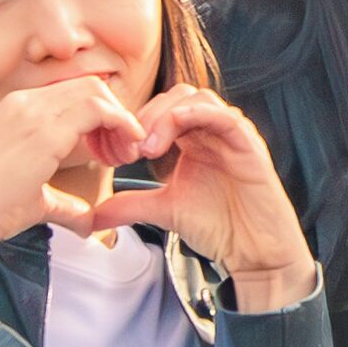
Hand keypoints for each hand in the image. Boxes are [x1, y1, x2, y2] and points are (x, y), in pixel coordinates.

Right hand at [0, 78, 144, 290]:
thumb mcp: (36, 196)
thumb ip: (64, 202)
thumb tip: (87, 222)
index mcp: (19, 109)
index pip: (75, 93)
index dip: (102, 117)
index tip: (111, 149)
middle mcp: (24, 102)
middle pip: (90, 87)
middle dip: (116, 115)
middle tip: (123, 151)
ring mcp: (32, 112)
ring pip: (96, 92)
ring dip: (121, 121)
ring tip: (124, 155)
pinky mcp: (43, 130)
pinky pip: (97, 109)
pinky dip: (120, 125)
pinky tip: (123, 151)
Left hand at [78, 88, 318, 309]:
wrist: (254, 251)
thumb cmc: (219, 227)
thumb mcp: (164, 209)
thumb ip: (131, 204)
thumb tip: (93, 215)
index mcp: (193, 138)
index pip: (160, 108)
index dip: (134, 121)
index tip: (114, 151)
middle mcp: (213, 130)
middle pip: (175, 95)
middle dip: (146, 116)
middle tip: (129, 149)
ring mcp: (232, 134)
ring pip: (197, 98)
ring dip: (167, 116)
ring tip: (148, 149)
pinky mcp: (249, 144)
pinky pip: (225, 116)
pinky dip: (199, 114)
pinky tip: (177, 127)